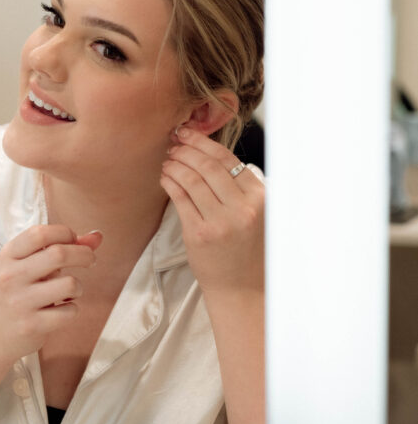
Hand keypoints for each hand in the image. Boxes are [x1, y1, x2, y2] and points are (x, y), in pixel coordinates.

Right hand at [0, 225, 102, 362]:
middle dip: (84, 254)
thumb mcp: (31, 263)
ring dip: (78, 286)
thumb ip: (64, 246)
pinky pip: (69, 311)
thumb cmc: (20, 290)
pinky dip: (72, 309)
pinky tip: (61, 310)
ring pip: (70, 284)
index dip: (65, 233)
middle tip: (90, 260)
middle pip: (58, 254)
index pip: (40, 234)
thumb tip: (98, 236)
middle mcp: (11, 276)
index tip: (73, 241)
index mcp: (9, 255)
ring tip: (71, 290)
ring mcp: (20, 302)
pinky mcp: (31, 325)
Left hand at [160, 130, 263, 299]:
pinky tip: (165, 176)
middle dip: (186, 149)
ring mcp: (220, 222)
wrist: (242, 289)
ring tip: (167, 160)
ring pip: (191, 179)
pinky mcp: (199, 234)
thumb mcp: (256, 213)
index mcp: (259, 198)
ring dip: (174, 163)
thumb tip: (208, 153)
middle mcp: (242, 208)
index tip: (188, 134)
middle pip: (207, 165)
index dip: (203, 142)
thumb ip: (240, 187)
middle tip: (173, 143)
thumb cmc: (247, 248)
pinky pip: (180, 198)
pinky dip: (169, 181)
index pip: (227, 159)